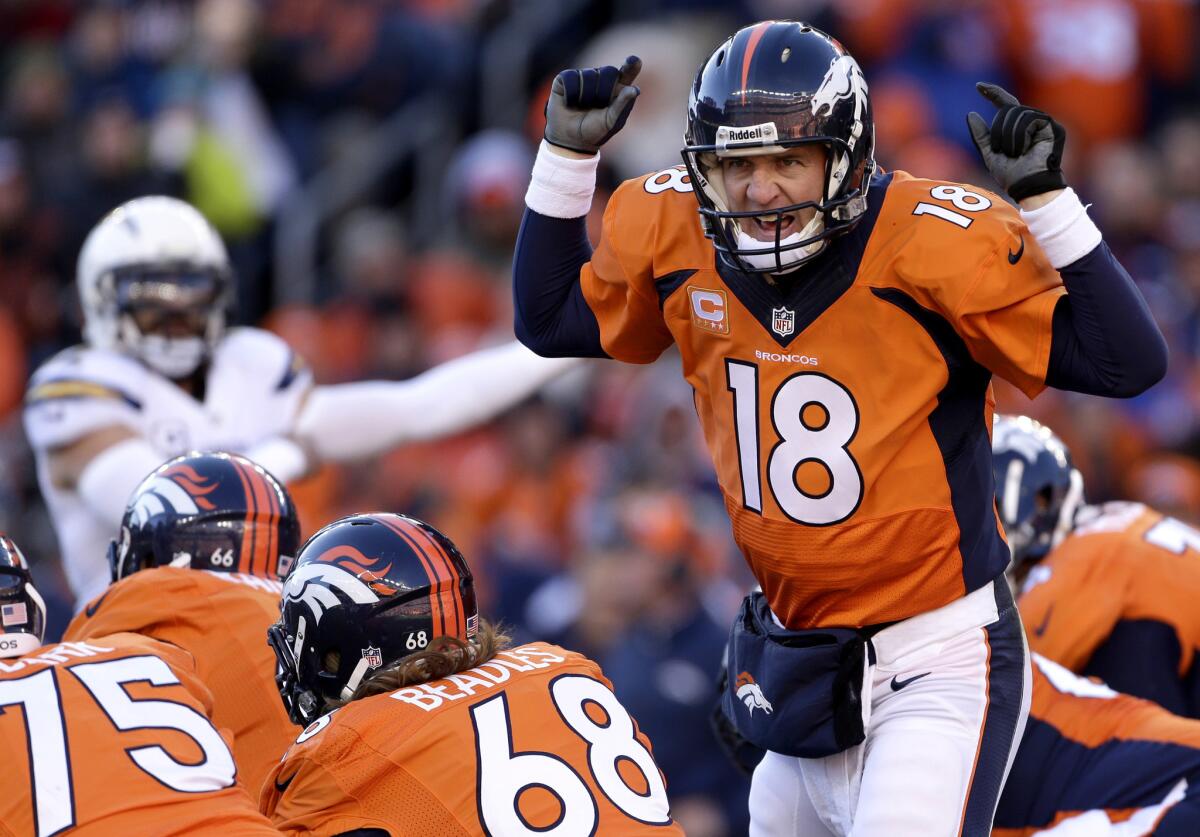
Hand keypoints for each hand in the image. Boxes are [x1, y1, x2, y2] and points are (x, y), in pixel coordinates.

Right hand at [544, 56, 640, 155]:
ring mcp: (584, 75)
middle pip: (609, 72)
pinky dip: (572, 94)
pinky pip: (571, 78)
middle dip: (604, 92)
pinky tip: (570, 103)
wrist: (570, 139)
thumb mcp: (610, 122)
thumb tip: (634, 89)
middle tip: (598, 107)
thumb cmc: (595, 130)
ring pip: (589, 75)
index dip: (631, 65)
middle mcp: (602, 78)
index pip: (628, 71)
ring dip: (586, 96)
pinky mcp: (566, 77)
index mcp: (618, 88)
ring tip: (582, 107)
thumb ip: (622, 105)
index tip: (633, 61)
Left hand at [967, 83, 1066, 201]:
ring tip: (1014, 153)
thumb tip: (971, 114)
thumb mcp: (990, 153)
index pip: (1005, 103)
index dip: (992, 93)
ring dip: (1009, 136)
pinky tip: (1025, 149)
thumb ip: (981, 135)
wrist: (1026, 186)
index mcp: (1017, 126)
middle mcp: (1030, 121)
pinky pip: (1029, 119)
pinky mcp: (1051, 126)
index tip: (978, 86)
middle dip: (998, 131)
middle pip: (1007, 109)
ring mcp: (1042, 122)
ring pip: (1017, 113)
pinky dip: (1021, 136)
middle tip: (1002, 151)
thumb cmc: (1011, 175)